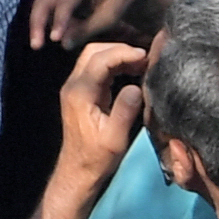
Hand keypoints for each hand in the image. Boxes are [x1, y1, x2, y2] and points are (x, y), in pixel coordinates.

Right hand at [27, 0, 155, 51]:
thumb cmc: (118, 1)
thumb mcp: (109, 17)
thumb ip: (86, 30)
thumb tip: (63, 45)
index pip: (66, 1)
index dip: (59, 21)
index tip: (54, 40)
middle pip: (44, 1)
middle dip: (38, 23)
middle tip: (36, 46)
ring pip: (40, 5)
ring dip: (37, 25)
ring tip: (38, 45)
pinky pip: (45, 9)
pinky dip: (44, 23)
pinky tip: (46, 38)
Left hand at [54, 37, 150, 181]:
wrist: (78, 169)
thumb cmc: (97, 157)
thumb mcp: (114, 138)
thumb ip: (124, 111)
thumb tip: (136, 87)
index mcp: (80, 94)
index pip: (99, 60)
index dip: (123, 53)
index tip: (145, 56)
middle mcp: (73, 86)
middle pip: (93, 52)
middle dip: (119, 49)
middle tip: (144, 57)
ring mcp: (75, 88)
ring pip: (93, 58)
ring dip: (117, 56)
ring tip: (142, 63)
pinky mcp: (82, 92)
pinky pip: (97, 69)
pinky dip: (114, 65)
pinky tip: (132, 71)